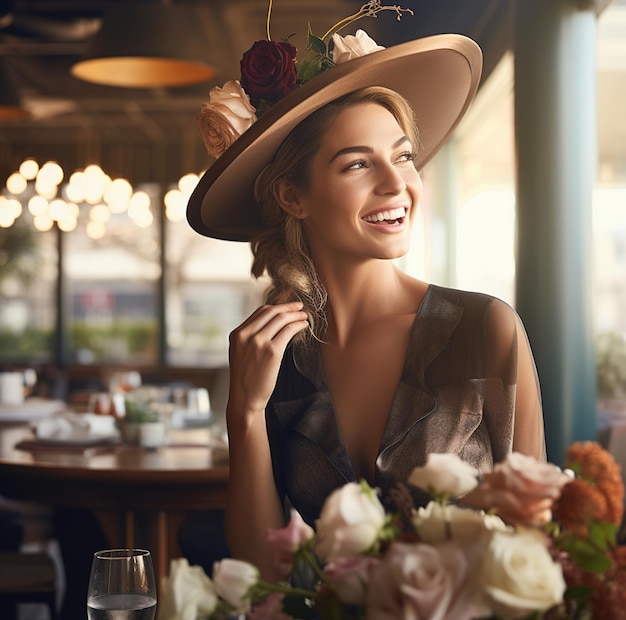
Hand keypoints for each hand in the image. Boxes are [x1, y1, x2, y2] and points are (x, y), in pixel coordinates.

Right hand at [227, 302, 307, 420]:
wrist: (245, 398)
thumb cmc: (245, 379)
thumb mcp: (240, 353)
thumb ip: (250, 337)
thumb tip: (271, 324)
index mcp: (237, 334)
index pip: (260, 312)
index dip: (277, 307)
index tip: (287, 307)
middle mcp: (246, 335)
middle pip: (271, 312)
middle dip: (288, 307)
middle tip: (300, 307)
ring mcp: (259, 342)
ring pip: (281, 319)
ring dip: (295, 315)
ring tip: (304, 316)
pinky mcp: (272, 352)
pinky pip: (288, 331)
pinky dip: (298, 325)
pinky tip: (303, 326)